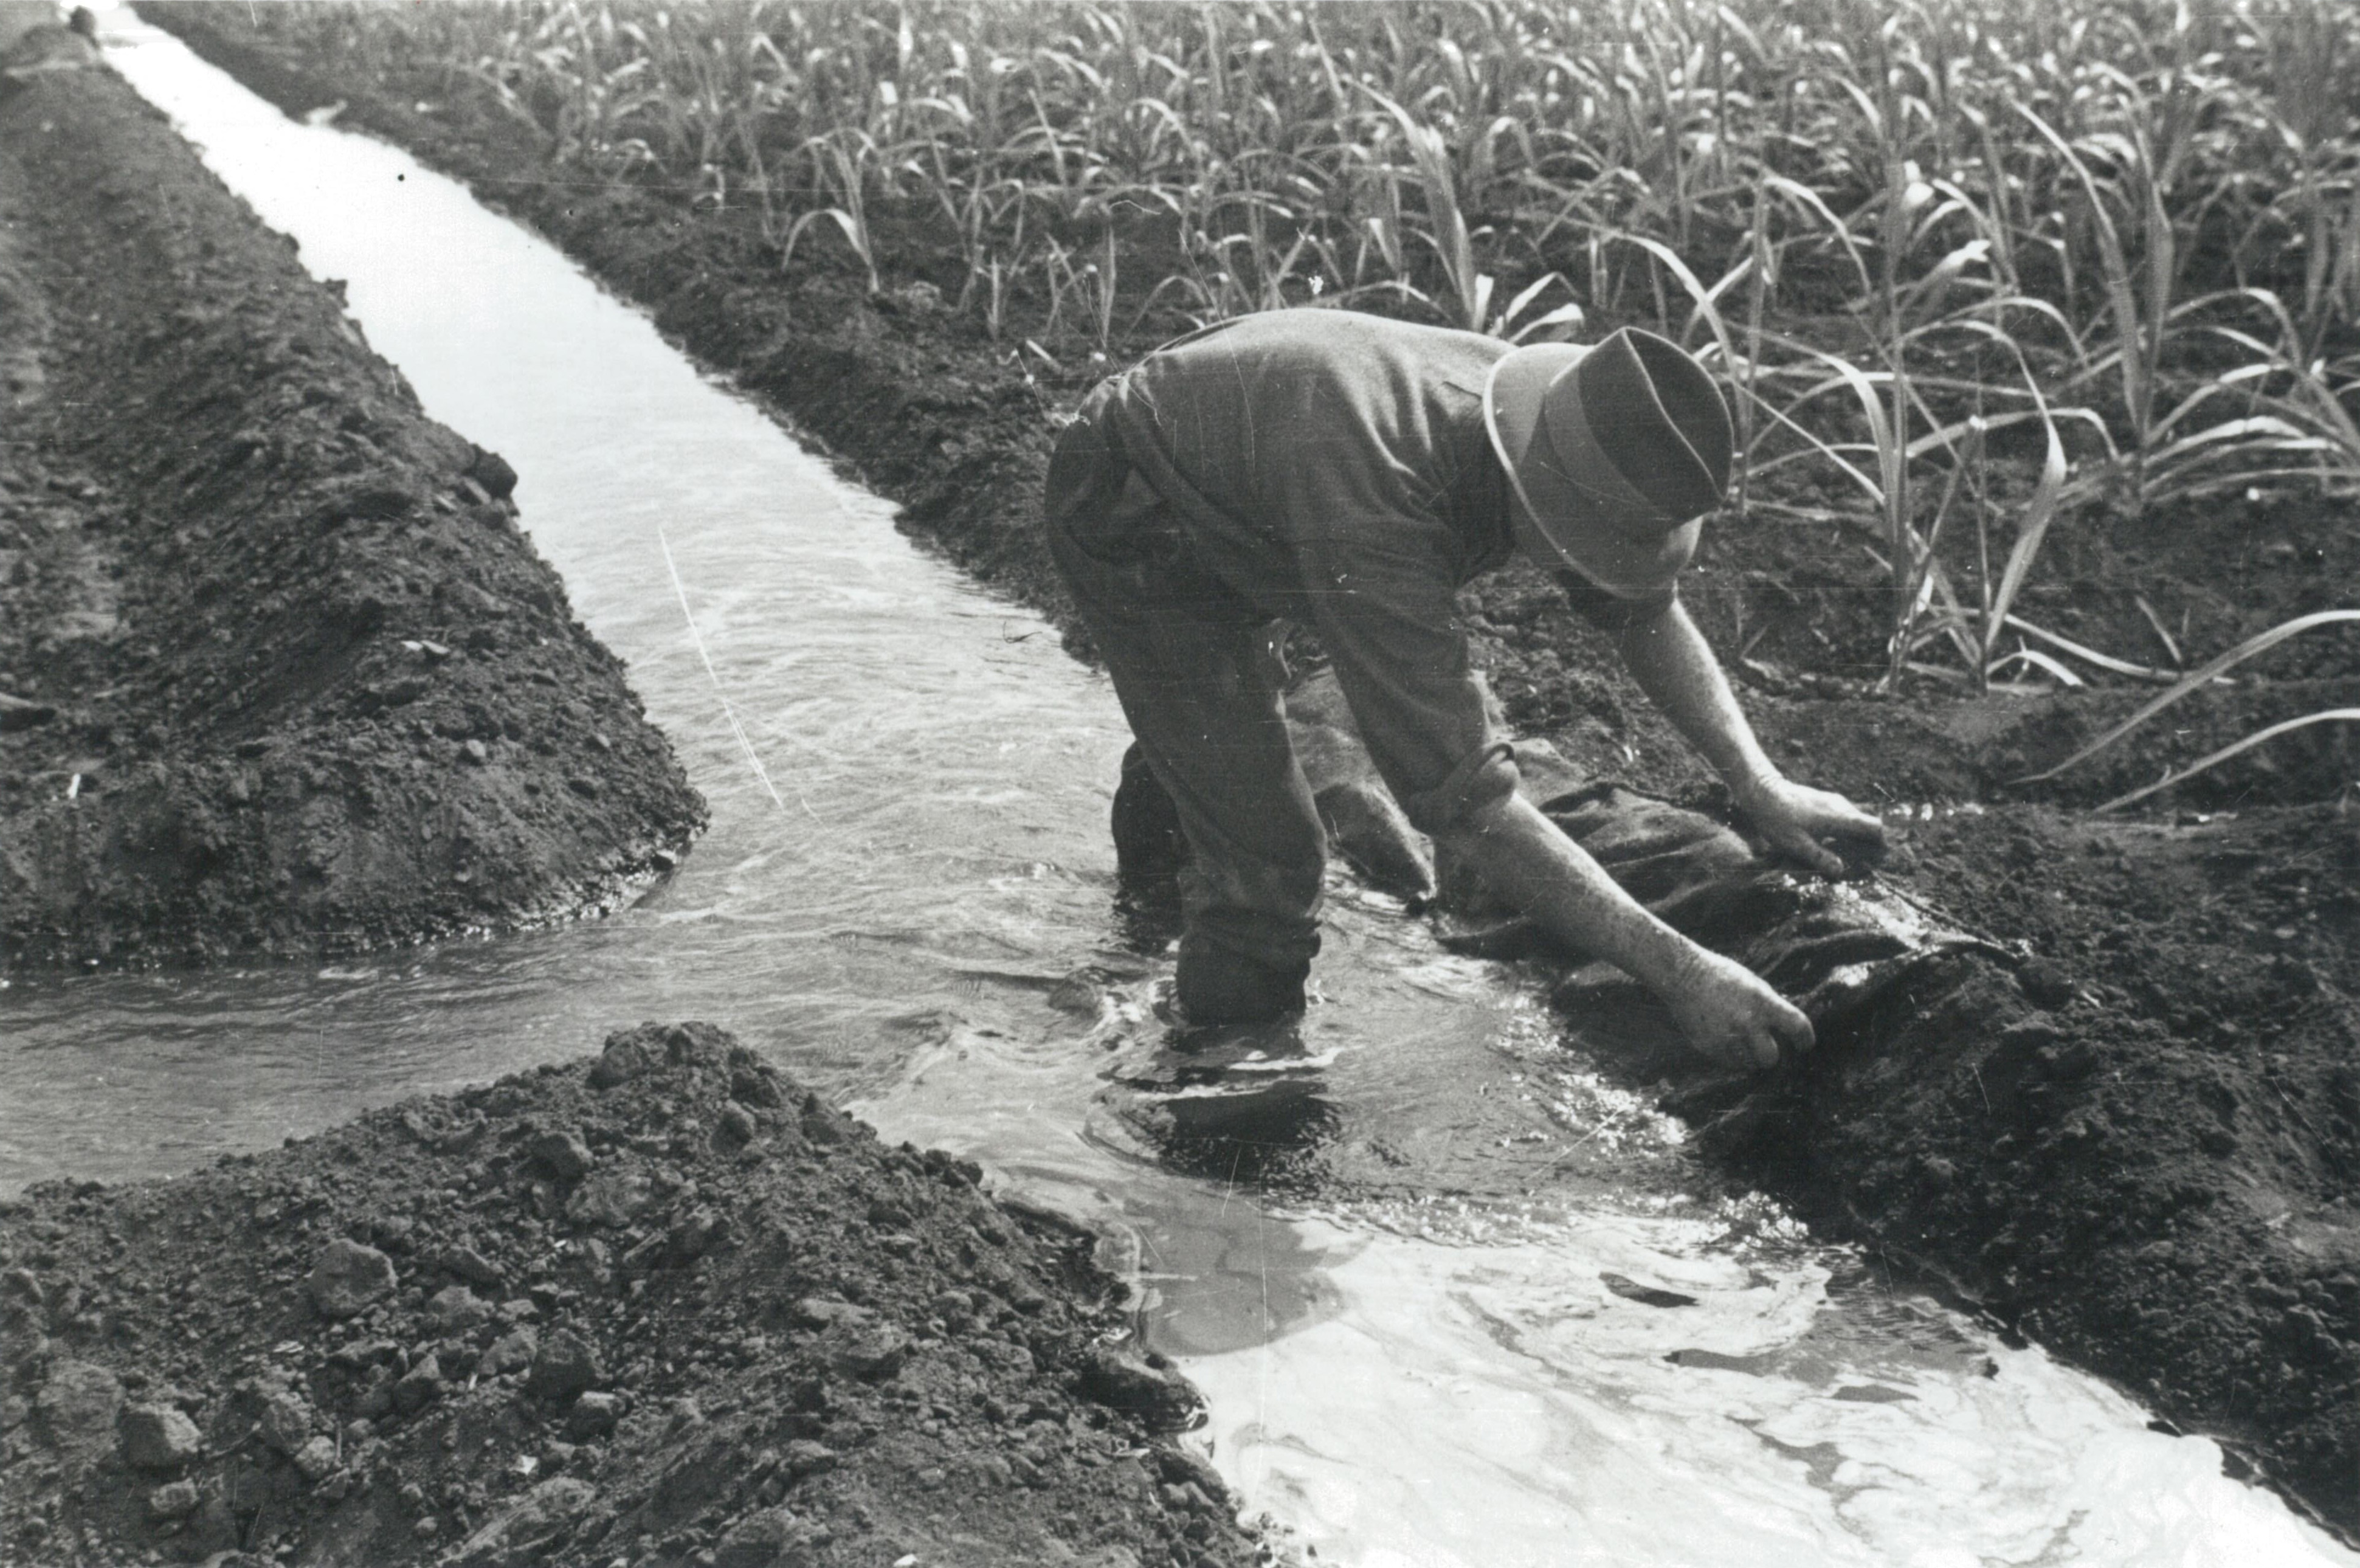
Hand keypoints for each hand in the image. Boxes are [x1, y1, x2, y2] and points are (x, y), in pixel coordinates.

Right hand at [1662, 947, 1813, 1069]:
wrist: (1683, 976)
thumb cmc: (1722, 977)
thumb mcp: (1753, 985)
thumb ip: (1771, 1007)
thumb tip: (1788, 1030)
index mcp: (1763, 1002)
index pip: (1797, 1026)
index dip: (1806, 1039)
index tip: (1805, 1045)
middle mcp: (1747, 1022)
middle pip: (1771, 1058)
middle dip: (1771, 1055)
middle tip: (1767, 1048)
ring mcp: (1726, 1037)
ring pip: (1749, 1064)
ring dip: (1749, 1056)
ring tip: (1740, 1040)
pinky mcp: (1709, 1047)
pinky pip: (1729, 1063)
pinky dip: (1732, 1056)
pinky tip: (1725, 1039)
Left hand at [1739, 776, 1886, 875]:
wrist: (1763, 792)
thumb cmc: (1779, 820)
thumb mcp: (1797, 844)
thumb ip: (1820, 857)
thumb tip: (1841, 871)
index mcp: (1840, 817)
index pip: (1874, 827)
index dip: (1881, 843)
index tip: (1878, 859)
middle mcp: (1841, 806)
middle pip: (1866, 825)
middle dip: (1867, 844)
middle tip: (1861, 864)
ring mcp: (1833, 801)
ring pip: (1854, 821)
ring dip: (1854, 837)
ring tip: (1845, 856)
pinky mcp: (1824, 801)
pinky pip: (1842, 817)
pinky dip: (1843, 830)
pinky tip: (1830, 842)